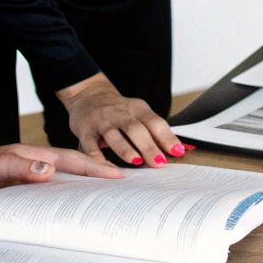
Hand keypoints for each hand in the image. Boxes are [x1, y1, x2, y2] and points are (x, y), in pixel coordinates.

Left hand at [0, 136, 120, 195]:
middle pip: (82, 171)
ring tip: (109, 204)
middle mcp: (47, 165)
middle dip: (104, 179)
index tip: (119, 177)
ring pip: (73, 182)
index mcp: (44, 156)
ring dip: (90, 190)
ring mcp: (42, 175)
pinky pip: (60, 192)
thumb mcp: (0, 164)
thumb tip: (48, 170)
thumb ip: (22, 165)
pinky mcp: (35, 187)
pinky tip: (78, 211)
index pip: (77, 162)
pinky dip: (73, 198)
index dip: (98, 169)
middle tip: (125, 191)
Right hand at [54, 73, 184, 167]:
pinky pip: (90, 145)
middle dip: (149, 146)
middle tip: (159, 162)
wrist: (87, 95)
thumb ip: (154, 129)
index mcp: (137, 108)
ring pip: (114, 135)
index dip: (167, 136)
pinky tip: (106, 168)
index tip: (177, 151)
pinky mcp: (85, 130)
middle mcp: (120, 113)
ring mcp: (101, 121)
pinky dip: (98, 158)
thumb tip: (177, 149)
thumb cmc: (119, 110)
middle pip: (136, 128)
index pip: (154, 122)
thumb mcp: (138, 113)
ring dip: (126, 149)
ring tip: (137, 162)